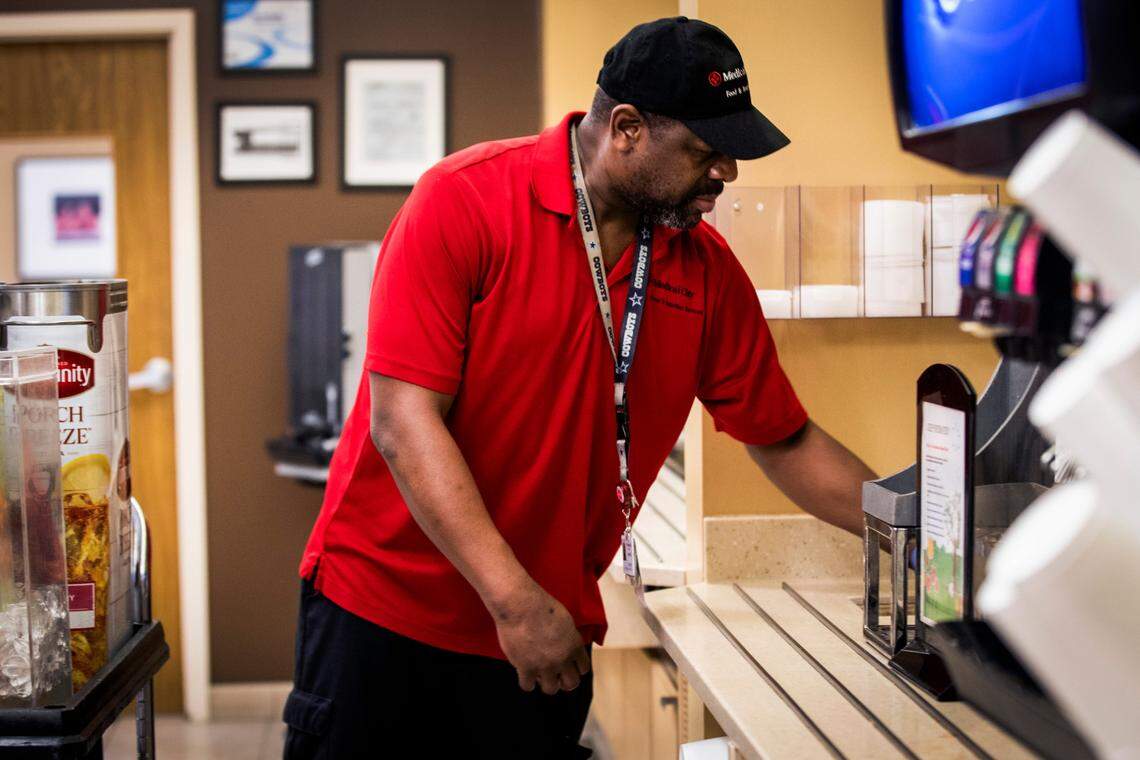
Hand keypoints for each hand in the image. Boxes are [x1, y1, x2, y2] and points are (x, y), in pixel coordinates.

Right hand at [489, 579, 590, 694]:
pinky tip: (525, 674)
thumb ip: (569, 638)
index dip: (576, 668)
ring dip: (546, 683)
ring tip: (540, 675)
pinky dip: (527, 682)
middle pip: (571, 683)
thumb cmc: (542, 606)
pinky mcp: (526, 668)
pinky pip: (528, 686)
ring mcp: (545, 666)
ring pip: (551, 689)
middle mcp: (562, 659)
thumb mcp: (565, 620)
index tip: (569, 667)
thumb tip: (568, 647)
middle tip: (556, 675)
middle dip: (564, 680)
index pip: (583, 668)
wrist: (521, 606)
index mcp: (574, 646)